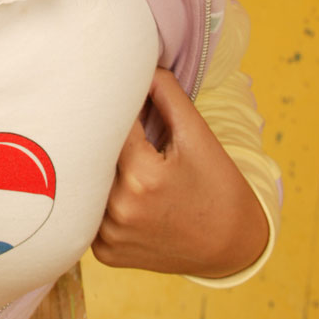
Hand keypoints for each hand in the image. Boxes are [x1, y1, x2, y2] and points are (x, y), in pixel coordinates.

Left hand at [91, 68, 268, 277]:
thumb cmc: (218, 187)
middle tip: (106, 126)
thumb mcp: (198, 135)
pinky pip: (89, 215)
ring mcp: (110, 236)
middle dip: (98, 138)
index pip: (108, 125)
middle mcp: (119, 209)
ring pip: (86, 186)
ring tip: (116, 161)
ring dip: (95, 170)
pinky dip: (99, 201)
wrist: (232, 247)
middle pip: (91, 156)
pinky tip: (119, 194)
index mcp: (141, 175)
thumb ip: (167, 95)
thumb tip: (141, 65)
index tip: (115, 101)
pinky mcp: (106, 253)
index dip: (111, 109)